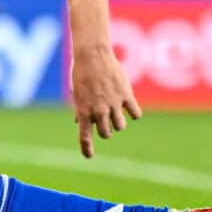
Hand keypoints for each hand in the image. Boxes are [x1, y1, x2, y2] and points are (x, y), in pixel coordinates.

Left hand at [69, 42, 140, 158]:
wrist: (93, 54)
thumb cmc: (81, 73)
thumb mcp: (77, 93)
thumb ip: (80, 109)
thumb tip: (79, 121)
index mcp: (83, 110)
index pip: (84, 136)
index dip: (87, 149)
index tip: (89, 156)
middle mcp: (98, 110)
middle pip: (106, 134)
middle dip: (106, 131)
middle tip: (105, 123)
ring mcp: (113, 103)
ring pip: (120, 126)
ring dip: (118, 123)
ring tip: (116, 114)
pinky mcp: (126, 95)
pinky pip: (135, 114)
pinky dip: (133, 114)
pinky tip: (130, 108)